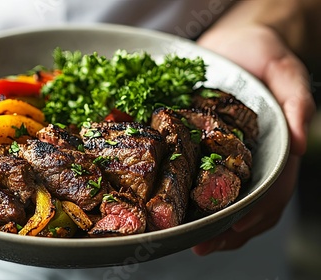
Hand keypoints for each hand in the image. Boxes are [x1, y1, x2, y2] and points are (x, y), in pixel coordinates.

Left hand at [193, 25, 315, 254]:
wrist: (235, 40)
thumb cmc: (262, 51)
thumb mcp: (283, 69)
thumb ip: (297, 101)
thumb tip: (299, 144)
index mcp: (276, 144)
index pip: (274, 186)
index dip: (257, 211)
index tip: (235, 227)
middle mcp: (255, 154)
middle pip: (252, 202)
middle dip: (231, 228)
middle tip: (204, 246)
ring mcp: (232, 153)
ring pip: (230, 198)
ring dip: (216, 224)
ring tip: (194, 241)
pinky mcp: (207, 145)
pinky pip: (204, 178)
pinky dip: (196, 200)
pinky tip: (184, 214)